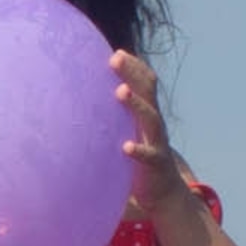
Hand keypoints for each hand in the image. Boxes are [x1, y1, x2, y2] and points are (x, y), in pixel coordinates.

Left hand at [114, 51, 195, 225]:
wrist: (165, 193)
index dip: (134, 66)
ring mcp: (158, 143)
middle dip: (132, 73)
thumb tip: (80, 108)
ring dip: (136, 104)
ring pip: (151, 118)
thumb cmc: (139, 161)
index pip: (145, 82)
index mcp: (147, 115)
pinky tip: (126, 147)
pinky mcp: (156, 165)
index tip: (116, 52)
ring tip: (120, 92)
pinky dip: (138, 150)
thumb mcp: (128, 135)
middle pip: (148, 91)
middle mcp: (154, 124)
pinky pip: (149, 155)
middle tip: (115, 58)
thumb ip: (112, 121)